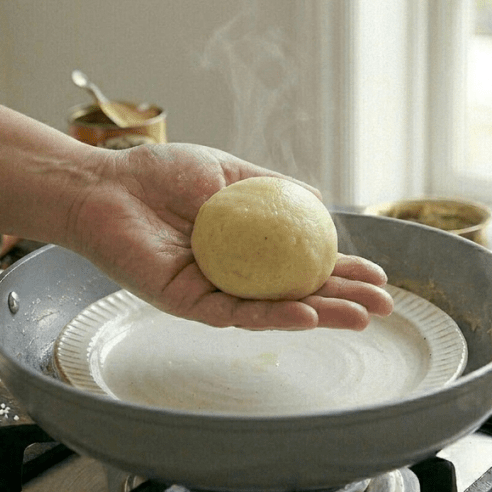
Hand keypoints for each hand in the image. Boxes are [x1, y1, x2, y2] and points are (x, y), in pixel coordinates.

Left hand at [69, 143, 393, 329]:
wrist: (108, 184)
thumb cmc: (161, 174)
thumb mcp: (230, 173)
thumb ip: (273, 189)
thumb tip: (319, 202)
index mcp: (249, 247)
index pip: (305, 265)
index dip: (343, 272)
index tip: (379, 277)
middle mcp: (237, 275)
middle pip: (299, 294)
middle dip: (343, 302)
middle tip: (384, 309)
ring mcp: (214, 292)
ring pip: (274, 311)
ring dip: (319, 315)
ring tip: (359, 318)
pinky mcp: (187, 302)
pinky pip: (235, 313)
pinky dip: (271, 315)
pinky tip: (305, 313)